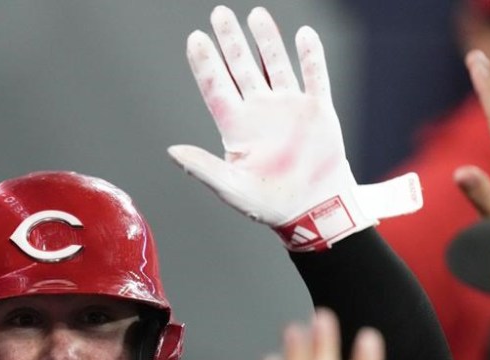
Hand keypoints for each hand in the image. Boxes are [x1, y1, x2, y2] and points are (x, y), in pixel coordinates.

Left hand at [169, 6, 420, 250]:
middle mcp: (260, 112)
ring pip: (275, 64)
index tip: (195, 39)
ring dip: (266, 40)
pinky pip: (314, 75)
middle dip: (231, 41)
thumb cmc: (268, 205)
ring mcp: (289, 108)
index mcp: (236, 128)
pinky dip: (310, 56)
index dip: (205, 63)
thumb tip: (171, 151)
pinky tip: (303, 35)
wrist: (313, 211)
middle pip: (242, 67)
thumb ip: (202, 167)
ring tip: (255, 14)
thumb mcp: (230, 188)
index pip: (216, 87)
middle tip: (219, 14)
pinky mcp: (318, 110)